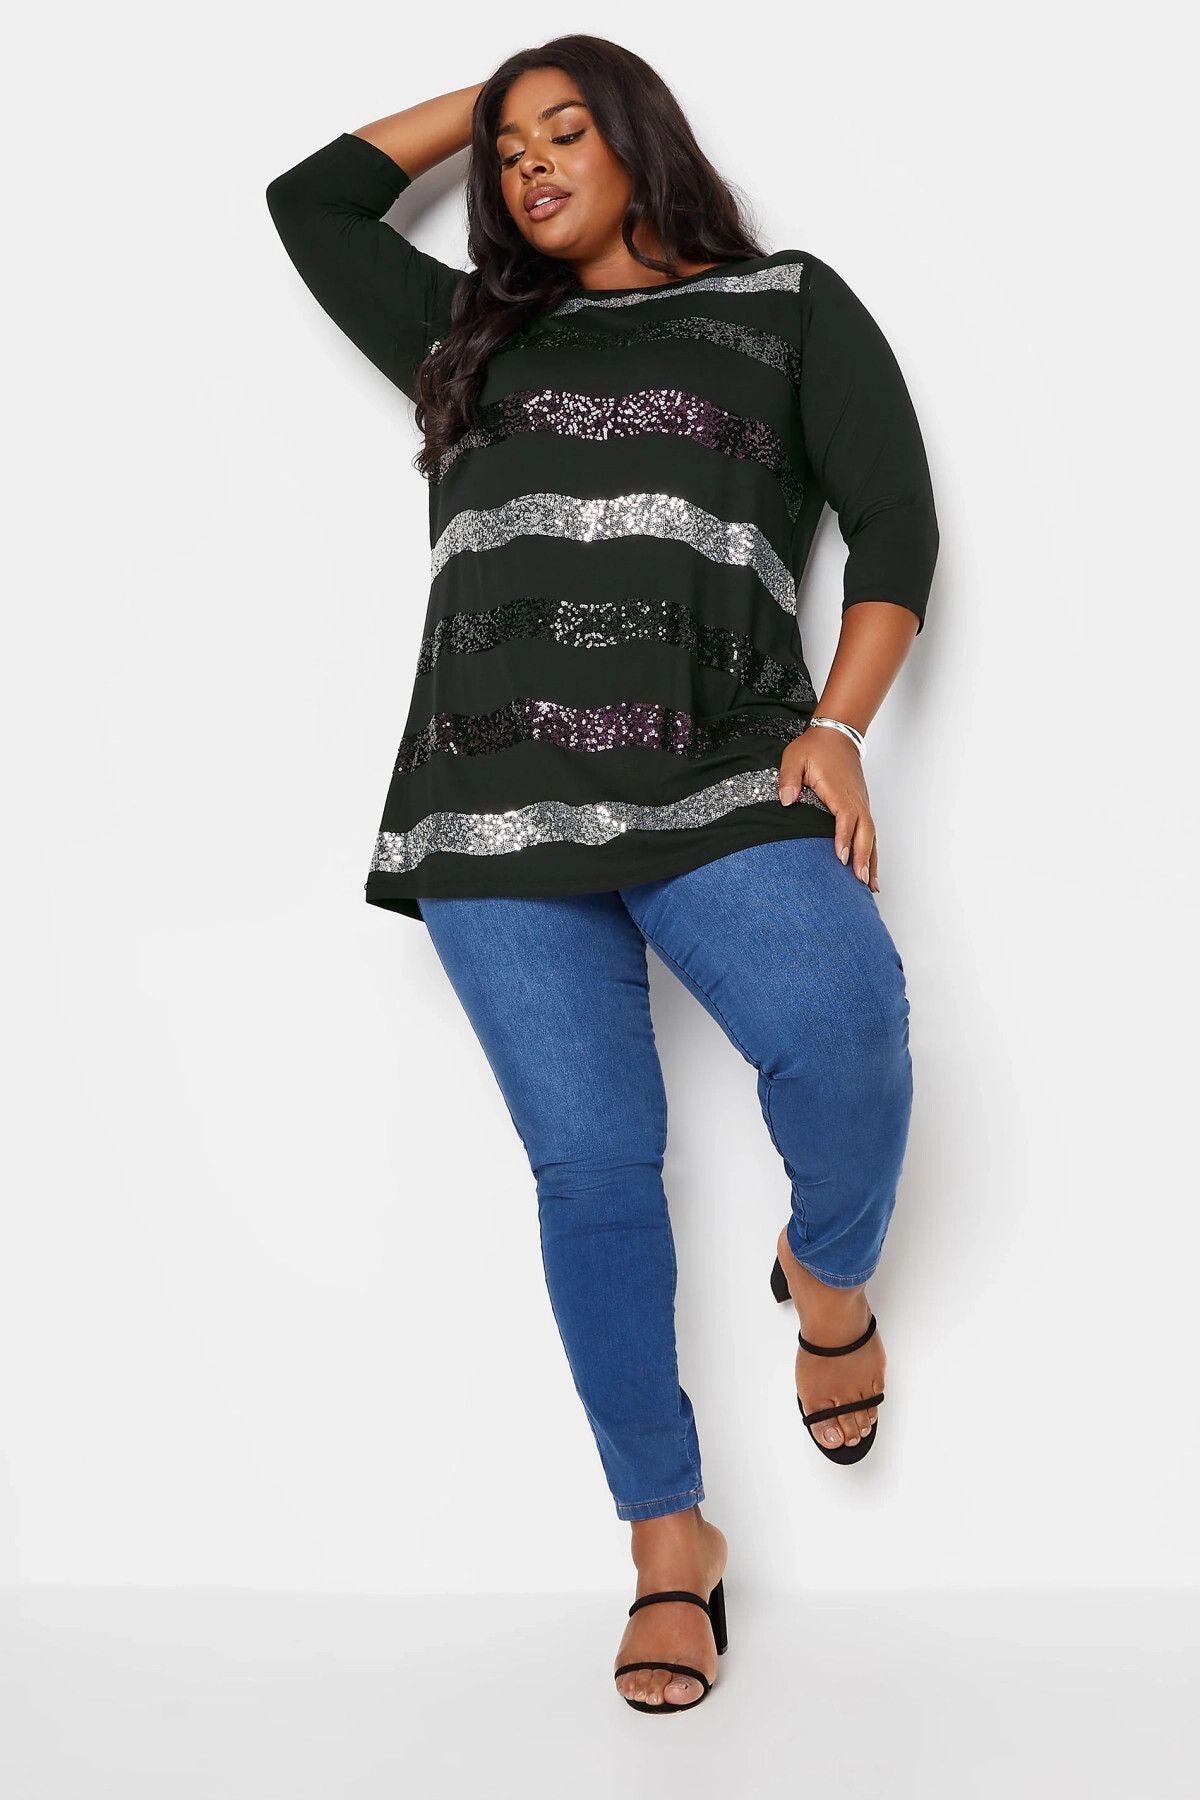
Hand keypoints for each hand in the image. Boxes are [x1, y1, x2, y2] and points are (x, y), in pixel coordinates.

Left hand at [777, 727, 878, 890]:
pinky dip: (871, 852)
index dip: (844, 837)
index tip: (841, 857)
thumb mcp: (795, 757)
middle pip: (865, 831)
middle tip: (860, 881)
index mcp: (839, 789)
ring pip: (871, 835)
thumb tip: (786, 799)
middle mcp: (855, 799)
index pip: (846, 816)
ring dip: (871, 860)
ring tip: (870, 886)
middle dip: (863, 856)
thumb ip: (789, 778)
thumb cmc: (815, 748)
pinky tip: (870, 870)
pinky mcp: (861, 806)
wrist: (837, 736)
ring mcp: (861, 803)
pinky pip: (869, 832)